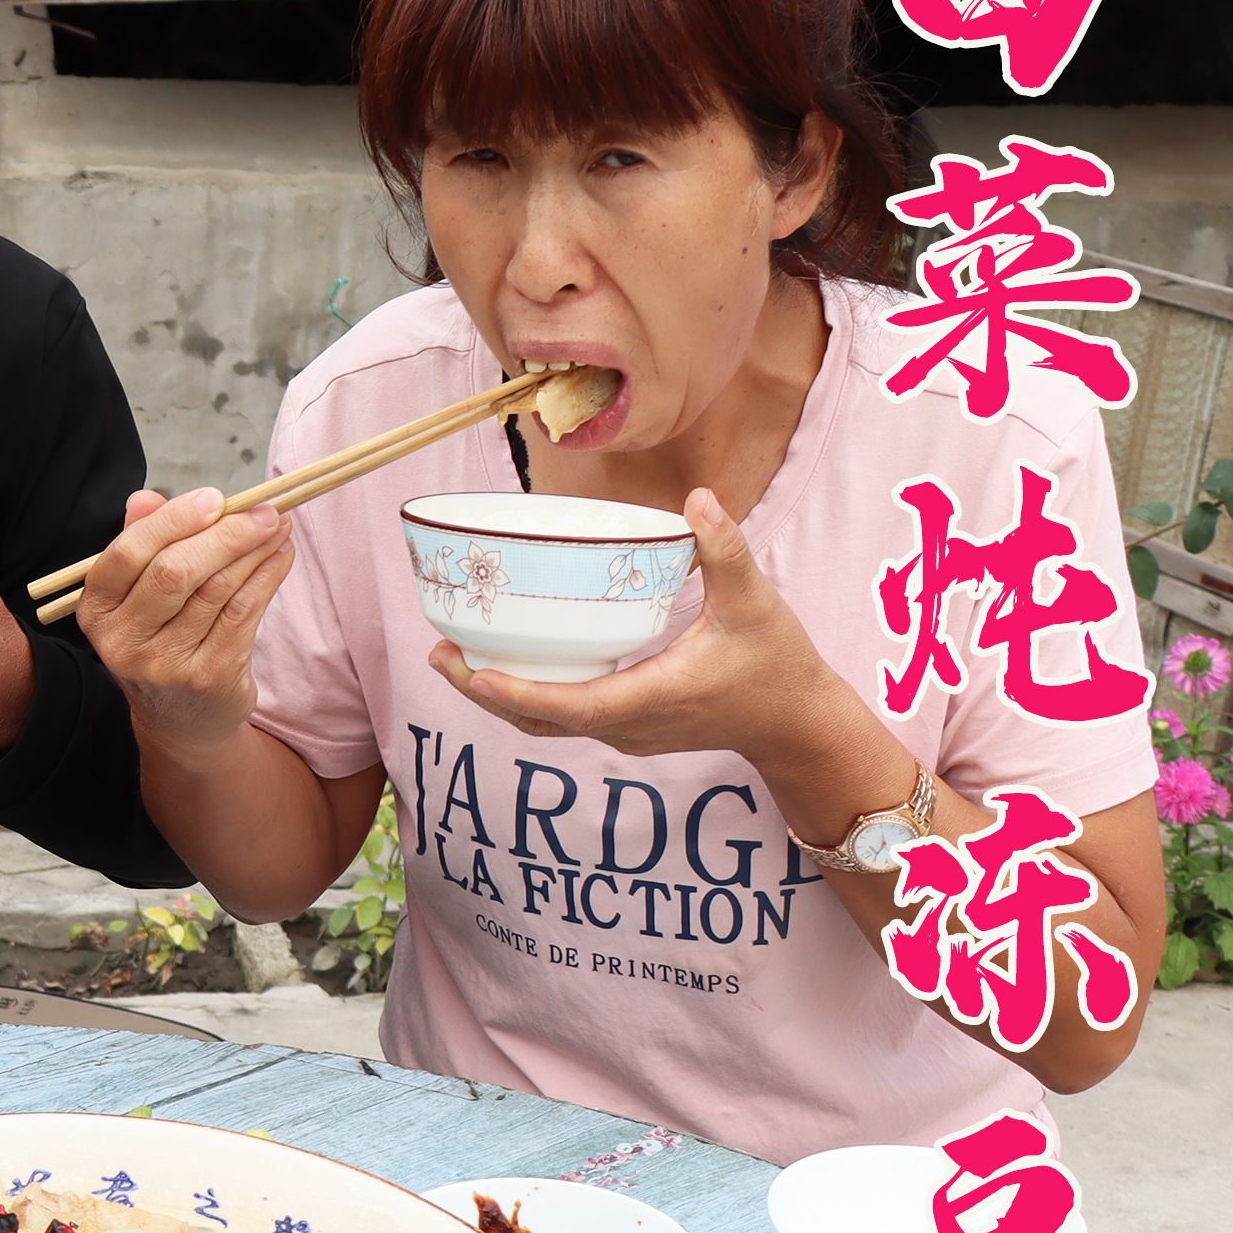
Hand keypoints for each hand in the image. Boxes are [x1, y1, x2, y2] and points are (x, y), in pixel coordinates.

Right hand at [76, 486, 292, 769]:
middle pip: (175, 572)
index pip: (127, 554)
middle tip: (264, 510)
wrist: (180, 721)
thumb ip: (139, 544)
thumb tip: (146, 497)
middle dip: (226, 534)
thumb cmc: (159, 641)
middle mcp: (123, 641)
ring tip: (278, 525)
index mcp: (96, 610)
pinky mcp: (209, 677)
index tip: (215, 498)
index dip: (173, 521)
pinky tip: (281, 555)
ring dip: (255, 550)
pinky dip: (268, 577)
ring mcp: (165, 664)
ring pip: (217, 589)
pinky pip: (244, 613)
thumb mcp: (135, 597)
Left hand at [427, 487, 891, 797]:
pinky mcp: (627, 730)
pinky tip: (504, 667)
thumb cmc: (776, 663)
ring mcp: (625, 734)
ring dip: (497, 698)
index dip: (518, 693)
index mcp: (651, 698)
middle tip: (437, 653)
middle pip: (539, 720)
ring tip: (452, 660)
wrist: (795, 724)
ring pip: (546, 726)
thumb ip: (727, 550)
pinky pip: (564, 720)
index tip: (474, 673)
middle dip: (483, 692)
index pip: (571, 705)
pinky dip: (527, 699)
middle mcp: (628, 725)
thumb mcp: (756, 603)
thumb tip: (699, 498)